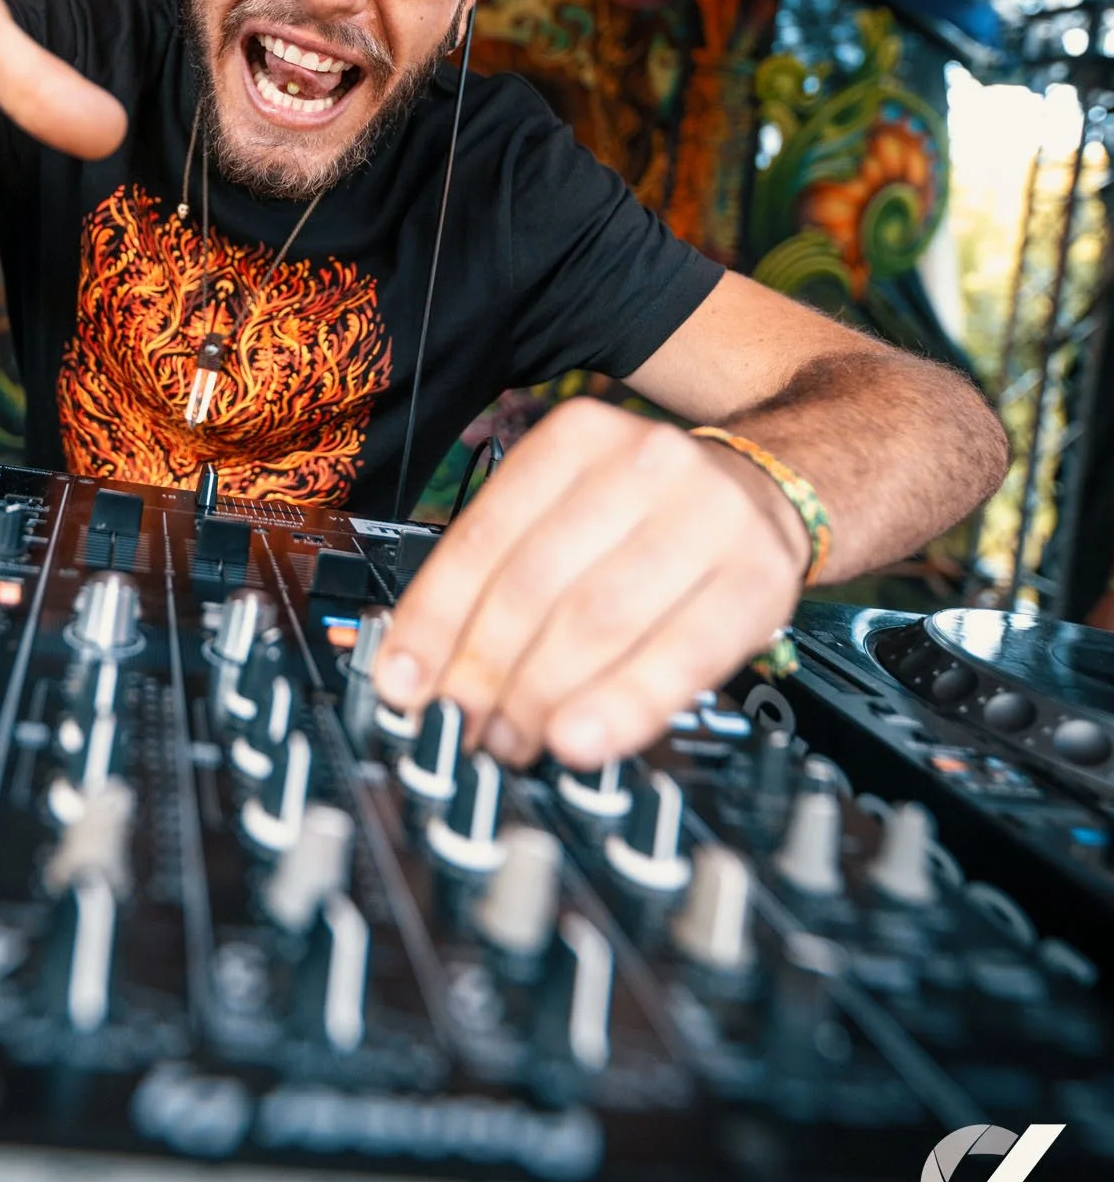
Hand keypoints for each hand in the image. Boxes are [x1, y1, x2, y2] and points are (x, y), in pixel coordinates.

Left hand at [375, 398, 810, 767]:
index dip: (437, 620)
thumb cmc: (652, 518)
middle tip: (460, 728)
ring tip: (510, 743)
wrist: (776, 489)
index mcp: (577, 438)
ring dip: (542, 696)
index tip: (404, 684)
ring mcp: (709, 515)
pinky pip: (681, 654)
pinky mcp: (760, 577)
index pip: (486, 536)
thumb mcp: (576, 509)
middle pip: (537, 582)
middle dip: (486, 670)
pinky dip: (623, 704)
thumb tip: (420, 667)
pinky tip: (582, 740)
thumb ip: (506, 571)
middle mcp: (644, 462)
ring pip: (599, 619)